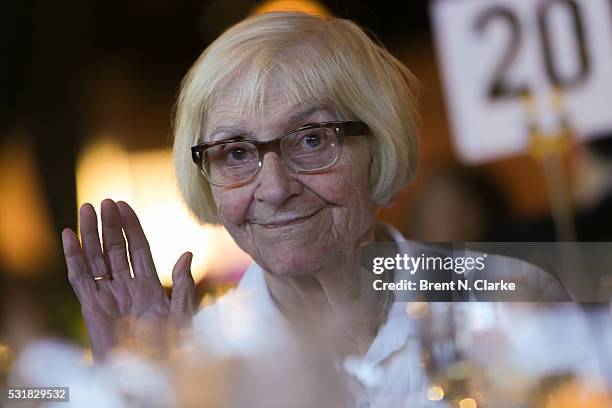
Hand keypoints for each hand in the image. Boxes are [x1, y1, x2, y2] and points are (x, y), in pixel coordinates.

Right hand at [62, 199, 194, 361]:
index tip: (125, 206)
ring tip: (86, 208)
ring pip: (97, 258)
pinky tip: (69, 235)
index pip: (138, 249)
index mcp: (150, 287)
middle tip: (105, 201)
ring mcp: (109, 296)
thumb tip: (186, 253)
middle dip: (110, 226)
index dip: (131, 228)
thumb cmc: (171, 352)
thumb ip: (184, 285)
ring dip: (90, 234)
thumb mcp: (182, 315)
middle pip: (116, 249)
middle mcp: (127, 288)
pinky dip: (74, 256)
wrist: (150, 376)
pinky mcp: (92, 307)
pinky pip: (80, 278)